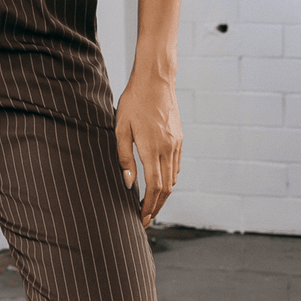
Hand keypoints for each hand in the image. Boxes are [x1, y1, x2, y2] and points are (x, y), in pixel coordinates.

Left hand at [114, 72, 181, 228]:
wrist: (156, 80)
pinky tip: (160, 184)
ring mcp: (177, 144)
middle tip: (146, 220)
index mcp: (152, 148)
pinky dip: (169, 180)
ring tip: (151, 205)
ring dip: (163, 195)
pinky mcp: (180, 139)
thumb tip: (128, 183)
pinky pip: (176, 166)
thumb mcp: (121, 128)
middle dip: (157, 206)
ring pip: (173, 179)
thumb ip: (124, 157)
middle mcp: (169, 149)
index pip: (155, 187)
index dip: (149, 206)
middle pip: (166, 188)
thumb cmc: (134, 101)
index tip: (142, 218)